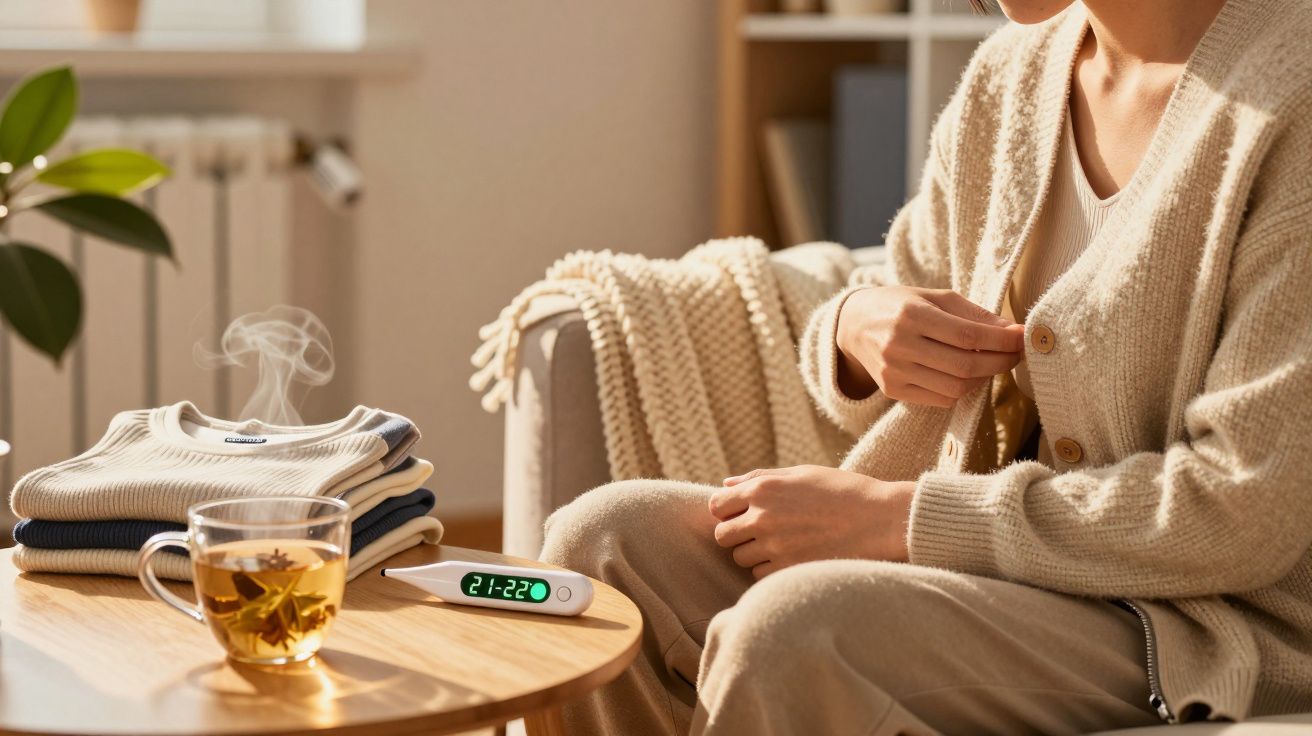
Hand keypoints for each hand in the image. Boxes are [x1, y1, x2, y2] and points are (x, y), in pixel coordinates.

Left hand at [708, 465, 914, 578]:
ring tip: (782, 544)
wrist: (881, 520)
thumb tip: (726, 485)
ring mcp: (774, 546)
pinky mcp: (788, 570)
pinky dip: (770, 569)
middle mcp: (763, 517)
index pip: (717, 505)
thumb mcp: (801, 473)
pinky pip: (760, 575)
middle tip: (761, 532)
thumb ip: (759, 477)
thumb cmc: (843, 491)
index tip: (740, 514)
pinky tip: (793, 557)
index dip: (726, 511)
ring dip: (753, 553)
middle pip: (723, 536)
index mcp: (764, 489)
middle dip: (736, 534)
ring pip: (741, 558)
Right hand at [836, 286, 1025, 407]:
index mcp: (911, 315)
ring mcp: (894, 372)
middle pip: (964, 365)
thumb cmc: (900, 305)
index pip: (967, 335)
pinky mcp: (892, 390)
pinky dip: (962, 390)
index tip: (1023, 338)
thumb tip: (1011, 331)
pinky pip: (940, 399)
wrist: (854, 325)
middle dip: (1000, 362)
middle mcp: (899, 345)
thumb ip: (972, 313)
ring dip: (984, 378)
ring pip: (955, 388)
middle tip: (1016, 354)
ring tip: (993, 363)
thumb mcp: (934, 297)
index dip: (1001, 340)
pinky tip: (968, 375)